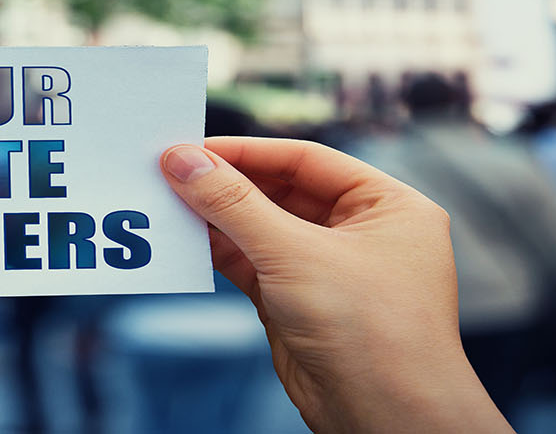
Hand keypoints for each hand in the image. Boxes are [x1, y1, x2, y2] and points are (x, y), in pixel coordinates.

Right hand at [160, 137, 511, 433]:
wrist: (385, 418)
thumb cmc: (372, 332)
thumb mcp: (295, 254)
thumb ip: (234, 204)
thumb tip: (183, 161)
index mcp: (388, 206)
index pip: (308, 160)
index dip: (248, 152)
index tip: (193, 148)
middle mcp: (362, 234)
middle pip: (282, 192)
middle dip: (227, 186)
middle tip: (171, 173)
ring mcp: (329, 272)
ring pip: (262, 231)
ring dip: (217, 220)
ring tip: (167, 204)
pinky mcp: (299, 306)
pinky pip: (253, 266)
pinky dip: (220, 254)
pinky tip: (184, 242)